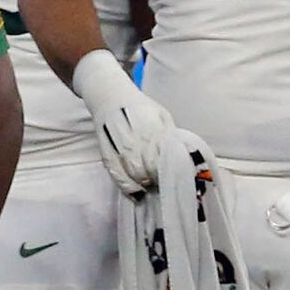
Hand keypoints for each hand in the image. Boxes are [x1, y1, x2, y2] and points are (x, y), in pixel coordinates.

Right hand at [73, 48, 176, 193]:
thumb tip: (184, 156)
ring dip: (144, 183)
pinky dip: (126, 186)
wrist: (109, 97)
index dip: (169, 168)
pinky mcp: (106, 152)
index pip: (161, 154)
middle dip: (157, 178)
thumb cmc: (140, 108)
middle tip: (165, 182)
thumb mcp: (161, 115)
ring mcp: (117, 145)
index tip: (176, 175)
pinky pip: (115, 174)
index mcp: (149, 125)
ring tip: (153, 185)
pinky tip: (136, 193)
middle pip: (146, 166)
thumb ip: (171, 134)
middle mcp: (132, 135)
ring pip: (132, 172)